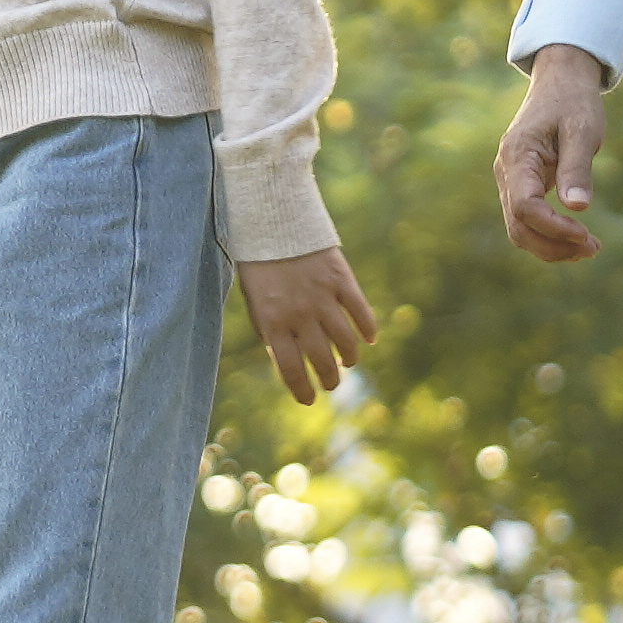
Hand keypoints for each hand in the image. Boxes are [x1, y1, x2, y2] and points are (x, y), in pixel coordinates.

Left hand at [236, 246, 376, 404]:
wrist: (273, 221)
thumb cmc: (259, 265)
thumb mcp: (255, 302)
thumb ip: (269, 330)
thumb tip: (286, 359)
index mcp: (272, 322)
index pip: (290, 369)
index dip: (301, 389)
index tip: (308, 400)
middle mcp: (299, 315)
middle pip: (321, 360)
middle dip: (328, 379)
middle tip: (331, 385)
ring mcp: (323, 298)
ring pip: (345, 341)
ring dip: (348, 358)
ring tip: (347, 364)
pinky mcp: (341, 280)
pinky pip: (361, 312)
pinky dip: (367, 330)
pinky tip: (368, 340)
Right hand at [496, 48, 612, 264]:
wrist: (559, 82)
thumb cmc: (572, 102)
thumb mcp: (581, 130)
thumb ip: (577, 168)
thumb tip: (577, 208)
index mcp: (517, 156)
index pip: (525, 207)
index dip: (552, 227)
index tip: (585, 233)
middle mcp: (507, 172)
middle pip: (518, 226)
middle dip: (553, 245)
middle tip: (593, 249)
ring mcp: (511, 180)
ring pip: (520, 229)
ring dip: (551, 246)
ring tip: (589, 248)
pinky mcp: (522, 185)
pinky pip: (528, 220)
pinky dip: (550, 235)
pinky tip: (577, 237)